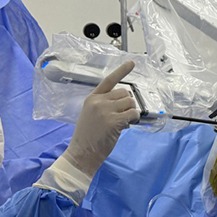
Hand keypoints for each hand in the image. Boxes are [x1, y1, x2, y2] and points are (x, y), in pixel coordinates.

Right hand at [62, 61, 139, 177]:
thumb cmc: (88, 137)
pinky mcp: (113, 120)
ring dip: (131, 112)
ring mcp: (105, 110)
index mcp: (92, 98)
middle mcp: (98, 101)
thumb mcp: (91, 115)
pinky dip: (134, 119)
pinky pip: (133, 114)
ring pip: (130, 103)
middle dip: (127, 104)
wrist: (82, 153)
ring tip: (122, 122)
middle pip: (125, 93)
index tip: (132, 62)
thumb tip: (124, 102)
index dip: (122, 71)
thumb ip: (104, 105)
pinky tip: (126, 126)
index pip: (109, 80)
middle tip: (121, 117)